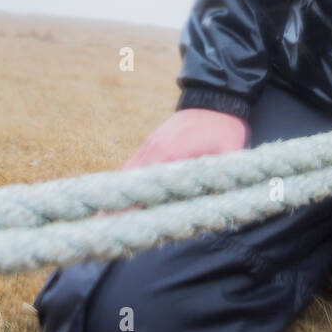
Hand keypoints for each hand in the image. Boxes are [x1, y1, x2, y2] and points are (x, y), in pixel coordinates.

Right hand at [95, 110, 249, 218]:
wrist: (216, 97)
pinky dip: (123, 185)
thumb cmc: (225, 127)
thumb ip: (225, 179)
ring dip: (115, 197)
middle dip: (115, 208)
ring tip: (102, 223)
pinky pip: (131, 168)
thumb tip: (224, 205)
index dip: (131, 209)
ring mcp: (149, 146)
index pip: (144, 187)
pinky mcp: (150, 144)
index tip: (120, 229)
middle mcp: (153, 150)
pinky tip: (116, 202)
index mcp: (170, 154)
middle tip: (102, 234)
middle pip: (126, 184)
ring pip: (125, 176)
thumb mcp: (229, 152)